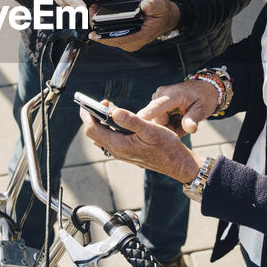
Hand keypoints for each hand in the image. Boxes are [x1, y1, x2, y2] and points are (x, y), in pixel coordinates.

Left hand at [80, 105, 200, 183]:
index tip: (93, 102)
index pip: (92, 129)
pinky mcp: (126, 153)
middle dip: (92, 117)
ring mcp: (120, 153)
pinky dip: (108, 129)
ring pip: (100, 137)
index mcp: (119, 145)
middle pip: (93, 133)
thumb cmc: (167, 147)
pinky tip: (118, 121)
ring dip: (99, 123)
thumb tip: (113, 111)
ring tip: (107, 109)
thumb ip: (131, 121)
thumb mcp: (151, 130)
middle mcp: (116, 151)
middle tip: (102, 103)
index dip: (89, 114)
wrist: (177, 164)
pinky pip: (109, 140)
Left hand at [90, 0, 179, 52]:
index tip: (93, 34)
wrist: (167, 17)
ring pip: (109, 38)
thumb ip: (152, 6)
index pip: (120, 40)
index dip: (105, 38)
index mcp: (141, 36)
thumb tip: (144, 6)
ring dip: (100, 27)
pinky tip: (98, 16)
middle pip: (111, 39)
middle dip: (98, 28)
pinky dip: (104, 27)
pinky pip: (112, 35)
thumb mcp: (159, 6)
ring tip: (92, 12)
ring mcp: (129, 41)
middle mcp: (133, 42)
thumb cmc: (163, 12)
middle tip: (90, 13)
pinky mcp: (126, 37)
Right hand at [137, 80, 217, 134]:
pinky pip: (158, 119)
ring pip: (156, 121)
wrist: (204, 88)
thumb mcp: (202, 110)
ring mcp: (156, 98)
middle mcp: (160, 95)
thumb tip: (190, 129)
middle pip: (155, 121)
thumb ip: (193, 120)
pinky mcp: (156, 102)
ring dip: (169, 126)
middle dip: (168, 128)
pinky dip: (168, 122)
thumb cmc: (204, 99)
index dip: (143, 119)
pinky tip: (178, 119)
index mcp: (172, 95)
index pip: (154, 109)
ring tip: (183, 121)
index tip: (133, 130)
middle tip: (184, 126)